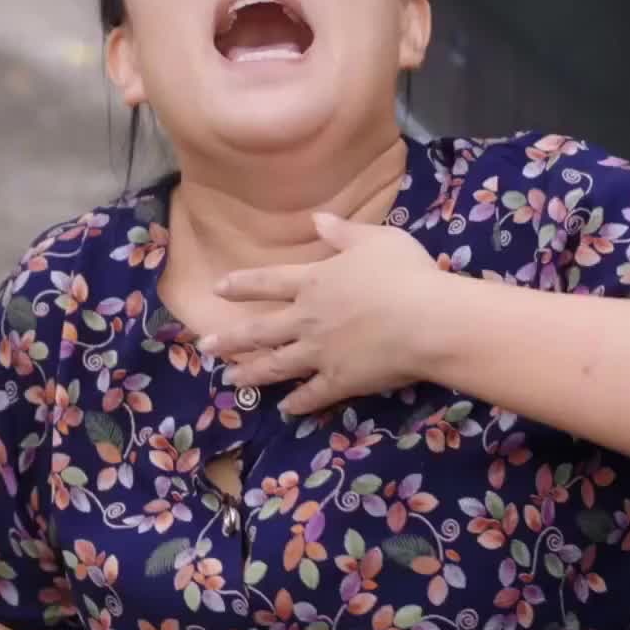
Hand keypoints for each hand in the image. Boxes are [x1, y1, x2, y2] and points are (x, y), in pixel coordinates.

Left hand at [202, 212, 447, 416]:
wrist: (426, 320)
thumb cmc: (405, 274)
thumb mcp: (376, 239)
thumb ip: (343, 232)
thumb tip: (316, 219)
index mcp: (314, 281)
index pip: (268, 282)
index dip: (241, 285)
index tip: (217, 289)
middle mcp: (307, 318)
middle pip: (260, 330)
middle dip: (230, 338)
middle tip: (204, 347)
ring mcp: (320, 353)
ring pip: (276, 365)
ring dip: (251, 373)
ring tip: (229, 379)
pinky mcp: (339, 381)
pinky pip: (313, 394)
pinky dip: (298, 403)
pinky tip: (285, 409)